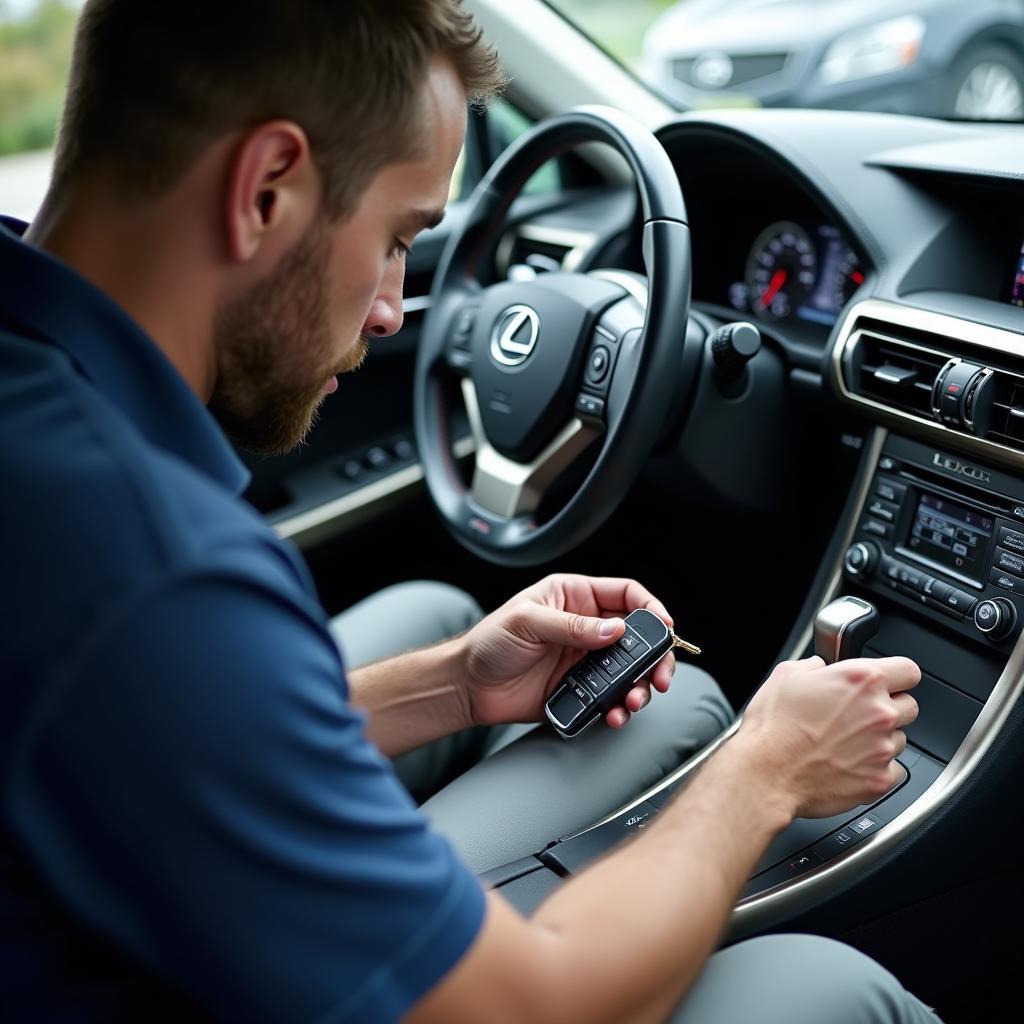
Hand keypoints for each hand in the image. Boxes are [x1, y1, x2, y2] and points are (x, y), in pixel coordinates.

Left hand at [459, 574, 677, 728]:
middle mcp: (587, 627)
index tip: (665, 627)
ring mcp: (586, 659)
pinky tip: (615, 714)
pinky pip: (611, 697)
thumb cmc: (489, 643)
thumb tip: (613, 630)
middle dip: (656, 656)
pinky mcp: (581, 689)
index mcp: (575, 596)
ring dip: (641, 686)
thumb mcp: (526, 622)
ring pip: (631, 670)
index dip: (650, 608)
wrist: (468, 686)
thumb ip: (571, 626)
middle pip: (638, 636)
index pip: (625, 594)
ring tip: (634, 700)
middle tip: (661, 676)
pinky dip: (619, 707)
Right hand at [736, 654, 920, 818]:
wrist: (766, 773)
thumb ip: (815, 666)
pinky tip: (849, 764)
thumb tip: (822, 669)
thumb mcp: (785, 675)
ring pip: (899, 739)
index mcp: (860, 680)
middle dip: (888, 707)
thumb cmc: (773, 727)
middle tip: (860, 714)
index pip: (908, 670)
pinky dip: (875, 768)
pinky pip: (892, 770)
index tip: (890, 681)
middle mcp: (879, 712)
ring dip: (880, 739)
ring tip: (846, 742)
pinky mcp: (880, 780)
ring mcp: (883, 748)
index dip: (897, 675)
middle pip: (909, 706)